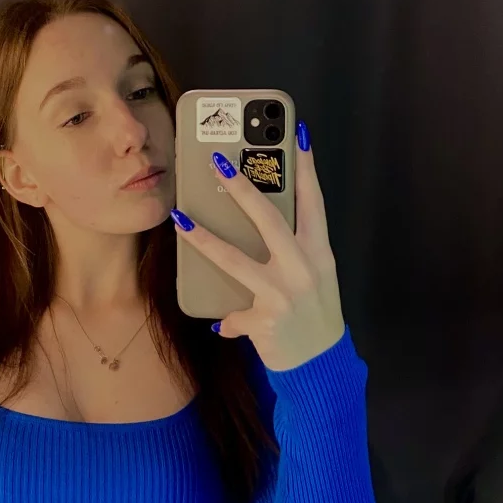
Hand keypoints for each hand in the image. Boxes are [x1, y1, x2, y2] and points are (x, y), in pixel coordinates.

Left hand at [172, 129, 345, 371]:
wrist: (322, 366)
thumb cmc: (313, 315)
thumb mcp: (313, 279)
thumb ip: (290, 254)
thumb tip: (258, 227)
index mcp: (318, 252)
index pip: (313, 201)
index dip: (306, 168)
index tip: (297, 135)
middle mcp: (304, 267)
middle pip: (269, 218)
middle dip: (243, 188)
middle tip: (219, 162)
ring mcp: (284, 293)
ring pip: (235, 259)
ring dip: (203, 238)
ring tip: (180, 217)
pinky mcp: (266, 319)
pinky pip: (234, 314)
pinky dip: (228, 320)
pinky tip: (221, 324)